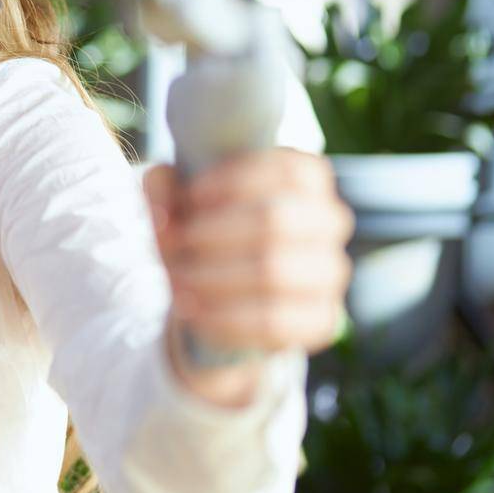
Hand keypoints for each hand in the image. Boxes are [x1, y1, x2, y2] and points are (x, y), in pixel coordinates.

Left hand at [144, 147, 353, 356]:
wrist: (218, 286)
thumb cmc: (203, 224)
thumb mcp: (178, 195)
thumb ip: (164, 185)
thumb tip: (163, 214)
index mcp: (306, 177)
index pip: (286, 170)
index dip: (233, 182)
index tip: (191, 197)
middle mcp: (329, 220)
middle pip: (274, 221)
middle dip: (211, 234)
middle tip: (175, 245)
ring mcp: (330, 272)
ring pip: (273, 272)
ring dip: (212, 277)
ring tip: (177, 280)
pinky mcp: (321, 319)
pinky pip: (274, 322)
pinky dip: (224, 317)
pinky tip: (195, 311)